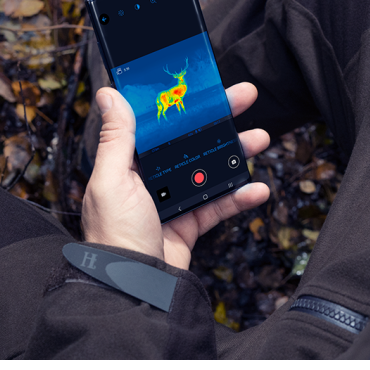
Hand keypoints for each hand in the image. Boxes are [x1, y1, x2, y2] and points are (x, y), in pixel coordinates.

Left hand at [82, 84, 269, 270]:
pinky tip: (258, 189)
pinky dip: (240, 197)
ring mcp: (171, 200)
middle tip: (245, 97)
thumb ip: (117, 138)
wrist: (132, 287)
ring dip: (236, 152)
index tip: (204, 82)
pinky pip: (219, 204)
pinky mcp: (189, 223)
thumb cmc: (114, 234)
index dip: (182, 102)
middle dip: (220, 118)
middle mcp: (150, 178)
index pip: (159, 122)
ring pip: (210, 168)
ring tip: (260, 139)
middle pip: (190, 140)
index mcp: (128, 162)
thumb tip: (109, 93)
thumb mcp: (113, 180)